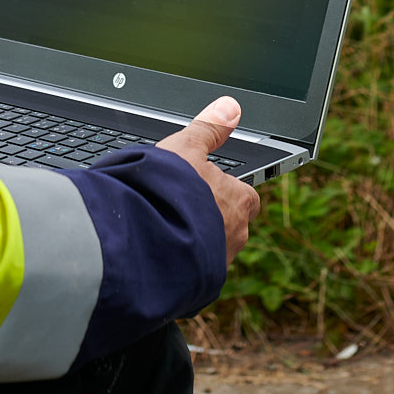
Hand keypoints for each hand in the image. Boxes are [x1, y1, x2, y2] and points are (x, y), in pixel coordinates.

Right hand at [155, 96, 260, 263]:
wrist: (146, 243)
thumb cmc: (169, 192)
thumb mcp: (186, 148)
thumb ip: (209, 128)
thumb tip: (231, 106)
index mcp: (239, 201)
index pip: (246, 195)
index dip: (228, 189)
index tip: (210, 186)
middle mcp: (236, 234)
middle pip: (230, 224)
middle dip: (211, 217)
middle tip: (182, 207)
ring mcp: (218, 264)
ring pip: (212, 250)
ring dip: (195, 241)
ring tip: (165, 229)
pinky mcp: (198, 287)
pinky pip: (193, 274)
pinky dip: (181, 264)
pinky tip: (159, 251)